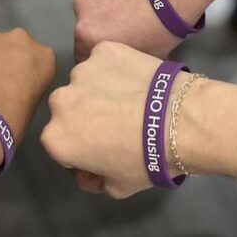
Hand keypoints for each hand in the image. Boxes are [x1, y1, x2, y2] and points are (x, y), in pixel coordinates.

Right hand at [42, 41, 179, 197]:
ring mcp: (81, 71)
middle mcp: (60, 101)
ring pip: (86, 81)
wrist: (180, 121)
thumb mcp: (116, 187)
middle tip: (118, 122)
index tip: (103, 148)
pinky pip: (106, 60)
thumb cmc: (145, 159)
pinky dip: (117, 67)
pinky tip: (138, 79)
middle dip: (86, 115)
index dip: (82, 147)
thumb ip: (91, 181)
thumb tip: (87, 172)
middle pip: (70, 108)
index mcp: (56, 137)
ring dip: (100, 89)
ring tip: (132, 98)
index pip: (62, 142)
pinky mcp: (103, 50)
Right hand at [74, 0, 203, 61]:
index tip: (114, 52)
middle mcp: (82, 8)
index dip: (100, 55)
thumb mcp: (145, 56)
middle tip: (126, 27)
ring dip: (106, 5)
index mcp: (86, 34)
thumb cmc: (163, 25)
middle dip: (102, 28)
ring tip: (132, 4)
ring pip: (94, 1)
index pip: (83, 53)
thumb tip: (124, 60)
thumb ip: (123, 58)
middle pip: (87, 24)